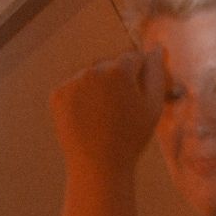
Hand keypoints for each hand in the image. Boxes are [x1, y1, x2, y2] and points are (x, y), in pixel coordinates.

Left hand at [50, 47, 165, 170]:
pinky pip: (74, 88)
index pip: (134, 58)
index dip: (139, 76)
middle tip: (121, 111)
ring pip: (91, 75)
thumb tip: (157, 49)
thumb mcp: (153, 107)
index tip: (138, 97)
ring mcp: (73, 81)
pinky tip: (89, 118)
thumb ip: (157, 73)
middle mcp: (93, 70)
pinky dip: (81, 98)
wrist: (98, 167)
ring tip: (104, 117)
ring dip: (98, 87)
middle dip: (118, 80)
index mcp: (120, 70)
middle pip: (110, 64)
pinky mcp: (58, 94)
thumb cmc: (131, 139)